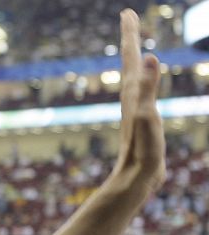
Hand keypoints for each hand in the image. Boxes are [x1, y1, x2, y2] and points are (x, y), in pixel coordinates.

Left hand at [112, 9, 165, 191]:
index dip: (130, 34)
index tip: (126, 12)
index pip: (131, 56)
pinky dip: (143, 81)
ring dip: (134, 58)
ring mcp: (136, 109)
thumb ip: (148, 86)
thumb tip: (148, 56)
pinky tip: (143, 86)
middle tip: (128, 16)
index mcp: (132, 93)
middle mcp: (131, 98)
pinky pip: (142, 92)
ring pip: (134, 76)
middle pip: (129, 61)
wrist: (136, 178)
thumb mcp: (147, 113)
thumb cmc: (142, 149)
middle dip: (130, 37)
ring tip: (135, 47)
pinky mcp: (142, 121)